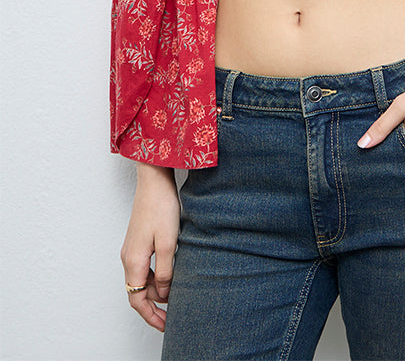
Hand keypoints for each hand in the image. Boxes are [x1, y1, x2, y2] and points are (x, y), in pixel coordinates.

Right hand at [120, 163, 179, 331]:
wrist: (153, 180)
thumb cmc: (161, 207)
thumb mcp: (169, 243)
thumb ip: (165, 271)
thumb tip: (163, 293)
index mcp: (133, 261)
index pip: (136, 299)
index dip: (150, 316)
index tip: (165, 326)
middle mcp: (128, 257)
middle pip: (137, 292)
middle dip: (152, 308)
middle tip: (171, 317)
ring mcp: (132, 248)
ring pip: (140, 280)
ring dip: (154, 292)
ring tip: (173, 298)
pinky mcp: (138, 240)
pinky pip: (143, 267)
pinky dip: (154, 278)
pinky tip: (168, 277)